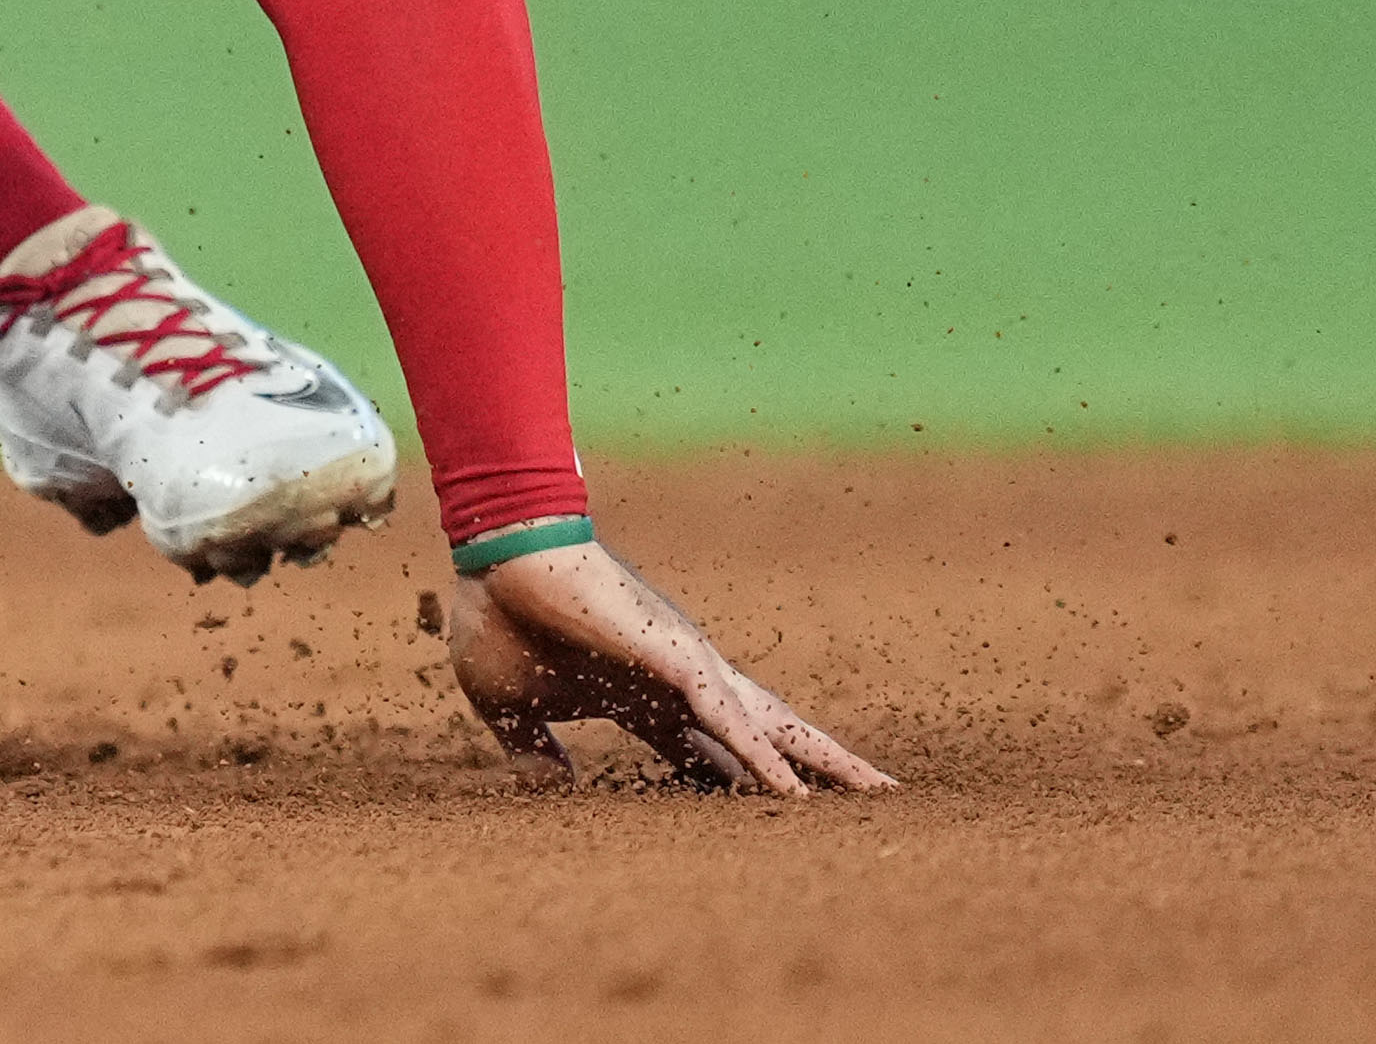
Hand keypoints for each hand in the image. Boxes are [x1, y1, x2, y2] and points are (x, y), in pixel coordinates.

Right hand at [449, 536, 890, 794]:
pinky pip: (730, 722)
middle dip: (820, 769)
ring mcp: (688, 670)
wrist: (494, 555)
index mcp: (642, 699)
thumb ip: (534, 751)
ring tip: (880, 795)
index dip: (746, 787)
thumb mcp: (510, 706)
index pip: (711, 753)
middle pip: (768, 736)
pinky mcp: (678, 659)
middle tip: (878, 798)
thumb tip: (551, 789)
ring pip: (774, 726)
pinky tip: (795, 796)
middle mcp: (682, 684)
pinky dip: (763, 761)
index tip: (784, 820)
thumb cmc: (499, 618)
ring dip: (825, 763)